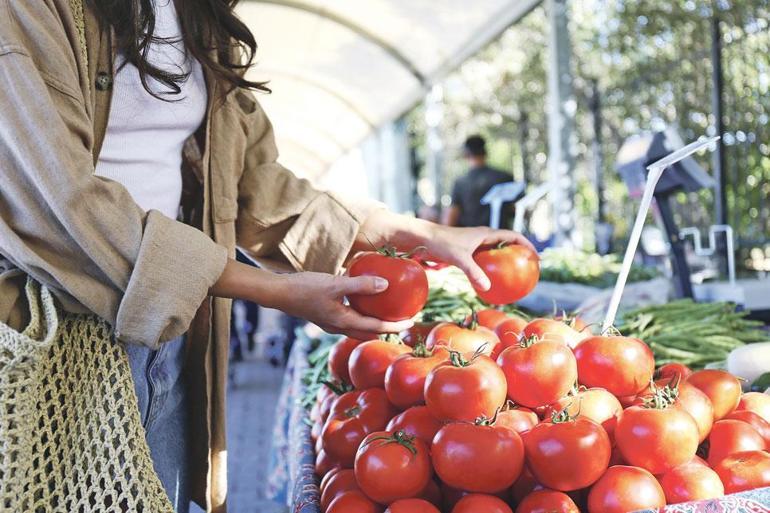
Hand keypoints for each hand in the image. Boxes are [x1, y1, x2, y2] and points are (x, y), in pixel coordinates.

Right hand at [266, 271, 413, 339]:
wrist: (278, 293)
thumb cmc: (305, 288)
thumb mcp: (335, 284)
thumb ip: (360, 285)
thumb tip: (385, 285)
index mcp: (344, 322)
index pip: (377, 327)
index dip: (396, 325)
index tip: (413, 320)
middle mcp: (339, 326)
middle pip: (370, 332)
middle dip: (388, 328)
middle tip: (404, 318)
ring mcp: (331, 322)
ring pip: (359, 326)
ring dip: (374, 322)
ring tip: (388, 310)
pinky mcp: (325, 314)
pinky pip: (349, 317)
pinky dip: (361, 312)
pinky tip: (363, 299)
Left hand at [356, 211, 535, 290]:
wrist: (417, 239)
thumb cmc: (438, 244)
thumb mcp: (458, 258)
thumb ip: (473, 272)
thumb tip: (487, 288)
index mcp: (484, 234)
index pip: (512, 236)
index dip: (526, 245)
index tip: (536, 258)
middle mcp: (479, 238)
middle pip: (505, 245)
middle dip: (518, 255)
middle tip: (528, 271)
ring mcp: (471, 246)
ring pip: (492, 255)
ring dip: (503, 265)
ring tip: (512, 281)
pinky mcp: (462, 255)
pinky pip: (480, 264)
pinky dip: (488, 273)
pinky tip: (488, 288)